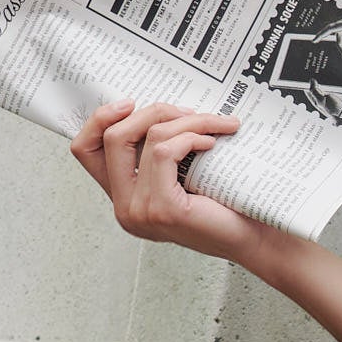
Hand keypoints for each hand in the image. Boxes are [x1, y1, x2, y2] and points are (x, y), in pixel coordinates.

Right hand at [71, 100, 267, 262]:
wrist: (257, 237)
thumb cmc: (227, 206)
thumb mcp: (183, 173)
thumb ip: (160, 151)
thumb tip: (160, 108)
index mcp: (125, 197)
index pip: (85, 151)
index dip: (99, 119)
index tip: (131, 104)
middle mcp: (125, 208)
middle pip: (111, 137)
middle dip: (152, 112)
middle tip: (188, 111)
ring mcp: (140, 211)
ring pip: (148, 139)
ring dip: (186, 121)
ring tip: (215, 125)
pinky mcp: (162, 209)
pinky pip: (164, 153)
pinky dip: (190, 138)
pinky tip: (212, 143)